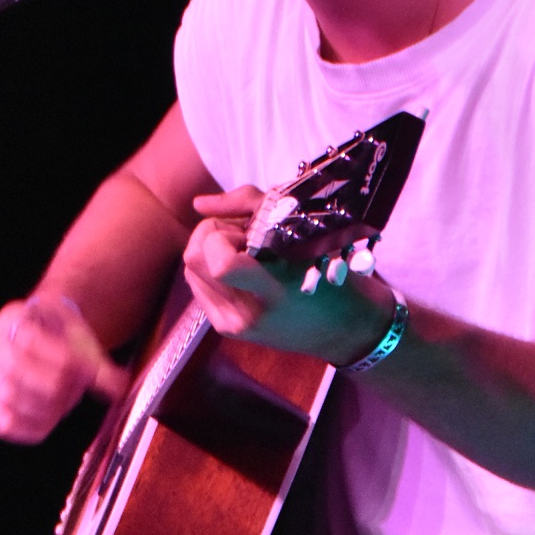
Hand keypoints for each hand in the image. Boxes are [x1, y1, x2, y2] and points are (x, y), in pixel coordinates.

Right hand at [0, 293, 126, 442]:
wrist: (47, 344)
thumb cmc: (64, 340)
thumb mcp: (83, 342)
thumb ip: (100, 366)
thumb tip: (118, 387)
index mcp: (12, 317)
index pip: (28, 340)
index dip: (61, 360)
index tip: (89, 372)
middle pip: (16, 371)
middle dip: (54, 385)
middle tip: (78, 389)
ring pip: (12, 399)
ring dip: (48, 406)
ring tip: (66, 400)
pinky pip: (7, 425)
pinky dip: (34, 426)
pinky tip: (53, 418)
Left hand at [183, 188, 395, 364]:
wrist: (344, 330)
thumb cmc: (332, 276)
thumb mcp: (305, 233)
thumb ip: (249, 207)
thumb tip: (198, 204)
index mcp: (274, 291)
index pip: (220, 263)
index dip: (221, 233)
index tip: (246, 230)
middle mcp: (248, 313)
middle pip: (194, 258)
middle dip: (212, 234)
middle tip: (244, 236)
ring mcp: (233, 325)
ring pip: (190, 269)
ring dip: (210, 250)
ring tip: (243, 253)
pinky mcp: (225, 329)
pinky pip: (196, 285)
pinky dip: (210, 268)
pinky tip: (239, 269)